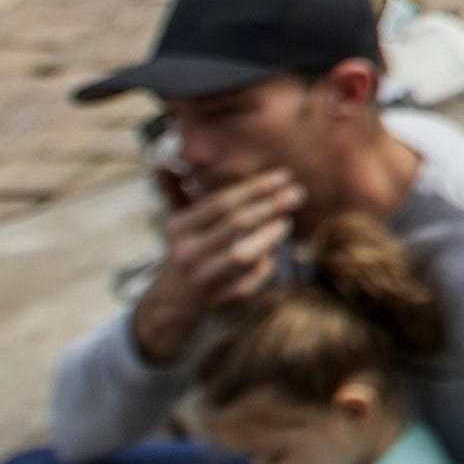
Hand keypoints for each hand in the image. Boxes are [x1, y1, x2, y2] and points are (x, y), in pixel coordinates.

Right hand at [128, 168, 295, 362]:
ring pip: (244, 256)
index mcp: (178, 228)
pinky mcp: (218, 301)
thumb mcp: (176, 221)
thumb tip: (166, 162)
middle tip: (297, 194)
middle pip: (236, 224)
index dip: (255, 187)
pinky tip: (272, 256)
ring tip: (286, 222)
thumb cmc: (184, 248)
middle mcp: (188, 253)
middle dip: (270, 206)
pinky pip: (249, 284)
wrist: (172, 301)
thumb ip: (176, 191)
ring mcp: (203, 279)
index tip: (284, 176)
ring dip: (270, 237)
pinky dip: (263, 270)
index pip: (221, 203)